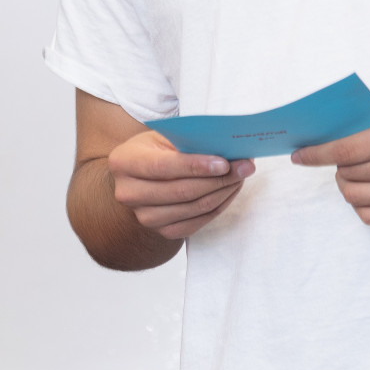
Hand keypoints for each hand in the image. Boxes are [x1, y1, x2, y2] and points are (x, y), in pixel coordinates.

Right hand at [106, 131, 254, 241]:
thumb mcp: (161, 138)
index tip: (225, 162)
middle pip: (182, 191)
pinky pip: (198, 222)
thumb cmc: (154, 151)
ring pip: (194, 208)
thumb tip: (227, 145)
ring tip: (241, 176)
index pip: (163, 167)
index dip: (195, 166)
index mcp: (123, 162)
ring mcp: (144, 217)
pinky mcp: (162, 232)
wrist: (139, 180)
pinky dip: (219, 206)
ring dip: (224, 192)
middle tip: (245, 167)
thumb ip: (187, 140)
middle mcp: (129, 193)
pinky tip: (230, 190)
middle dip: (219, 179)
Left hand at [293, 95, 369, 225]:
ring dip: (346, 185)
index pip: (347, 151)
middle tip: (337, 159)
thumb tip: (330, 132)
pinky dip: (361, 205)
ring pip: (358, 198)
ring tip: (352, 174)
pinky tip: (365, 191)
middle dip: (334, 167)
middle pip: (350, 175)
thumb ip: (369, 118)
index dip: (317, 154)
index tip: (299, 156)